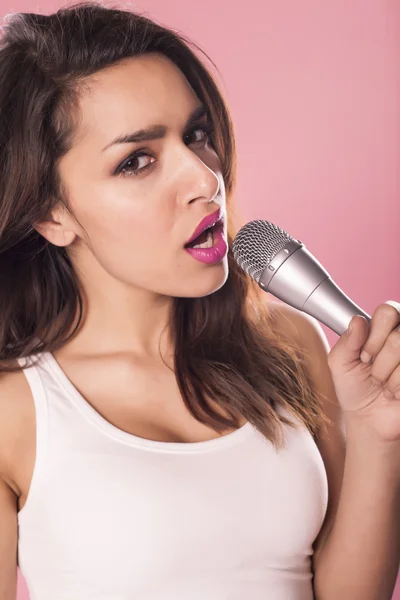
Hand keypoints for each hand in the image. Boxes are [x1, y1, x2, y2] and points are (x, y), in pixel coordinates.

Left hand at [327, 301, 399, 441]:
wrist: (369, 418)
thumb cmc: (354, 386)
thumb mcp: (340, 363)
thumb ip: (346, 341)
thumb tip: (358, 321)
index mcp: (385, 325)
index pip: (388, 311)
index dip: (374, 336)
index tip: (364, 355)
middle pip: (398, 336)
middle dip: (379, 361)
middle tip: (373, 371)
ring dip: (387, 376)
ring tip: (383, 382)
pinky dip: (397, 388)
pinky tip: (394, 391)